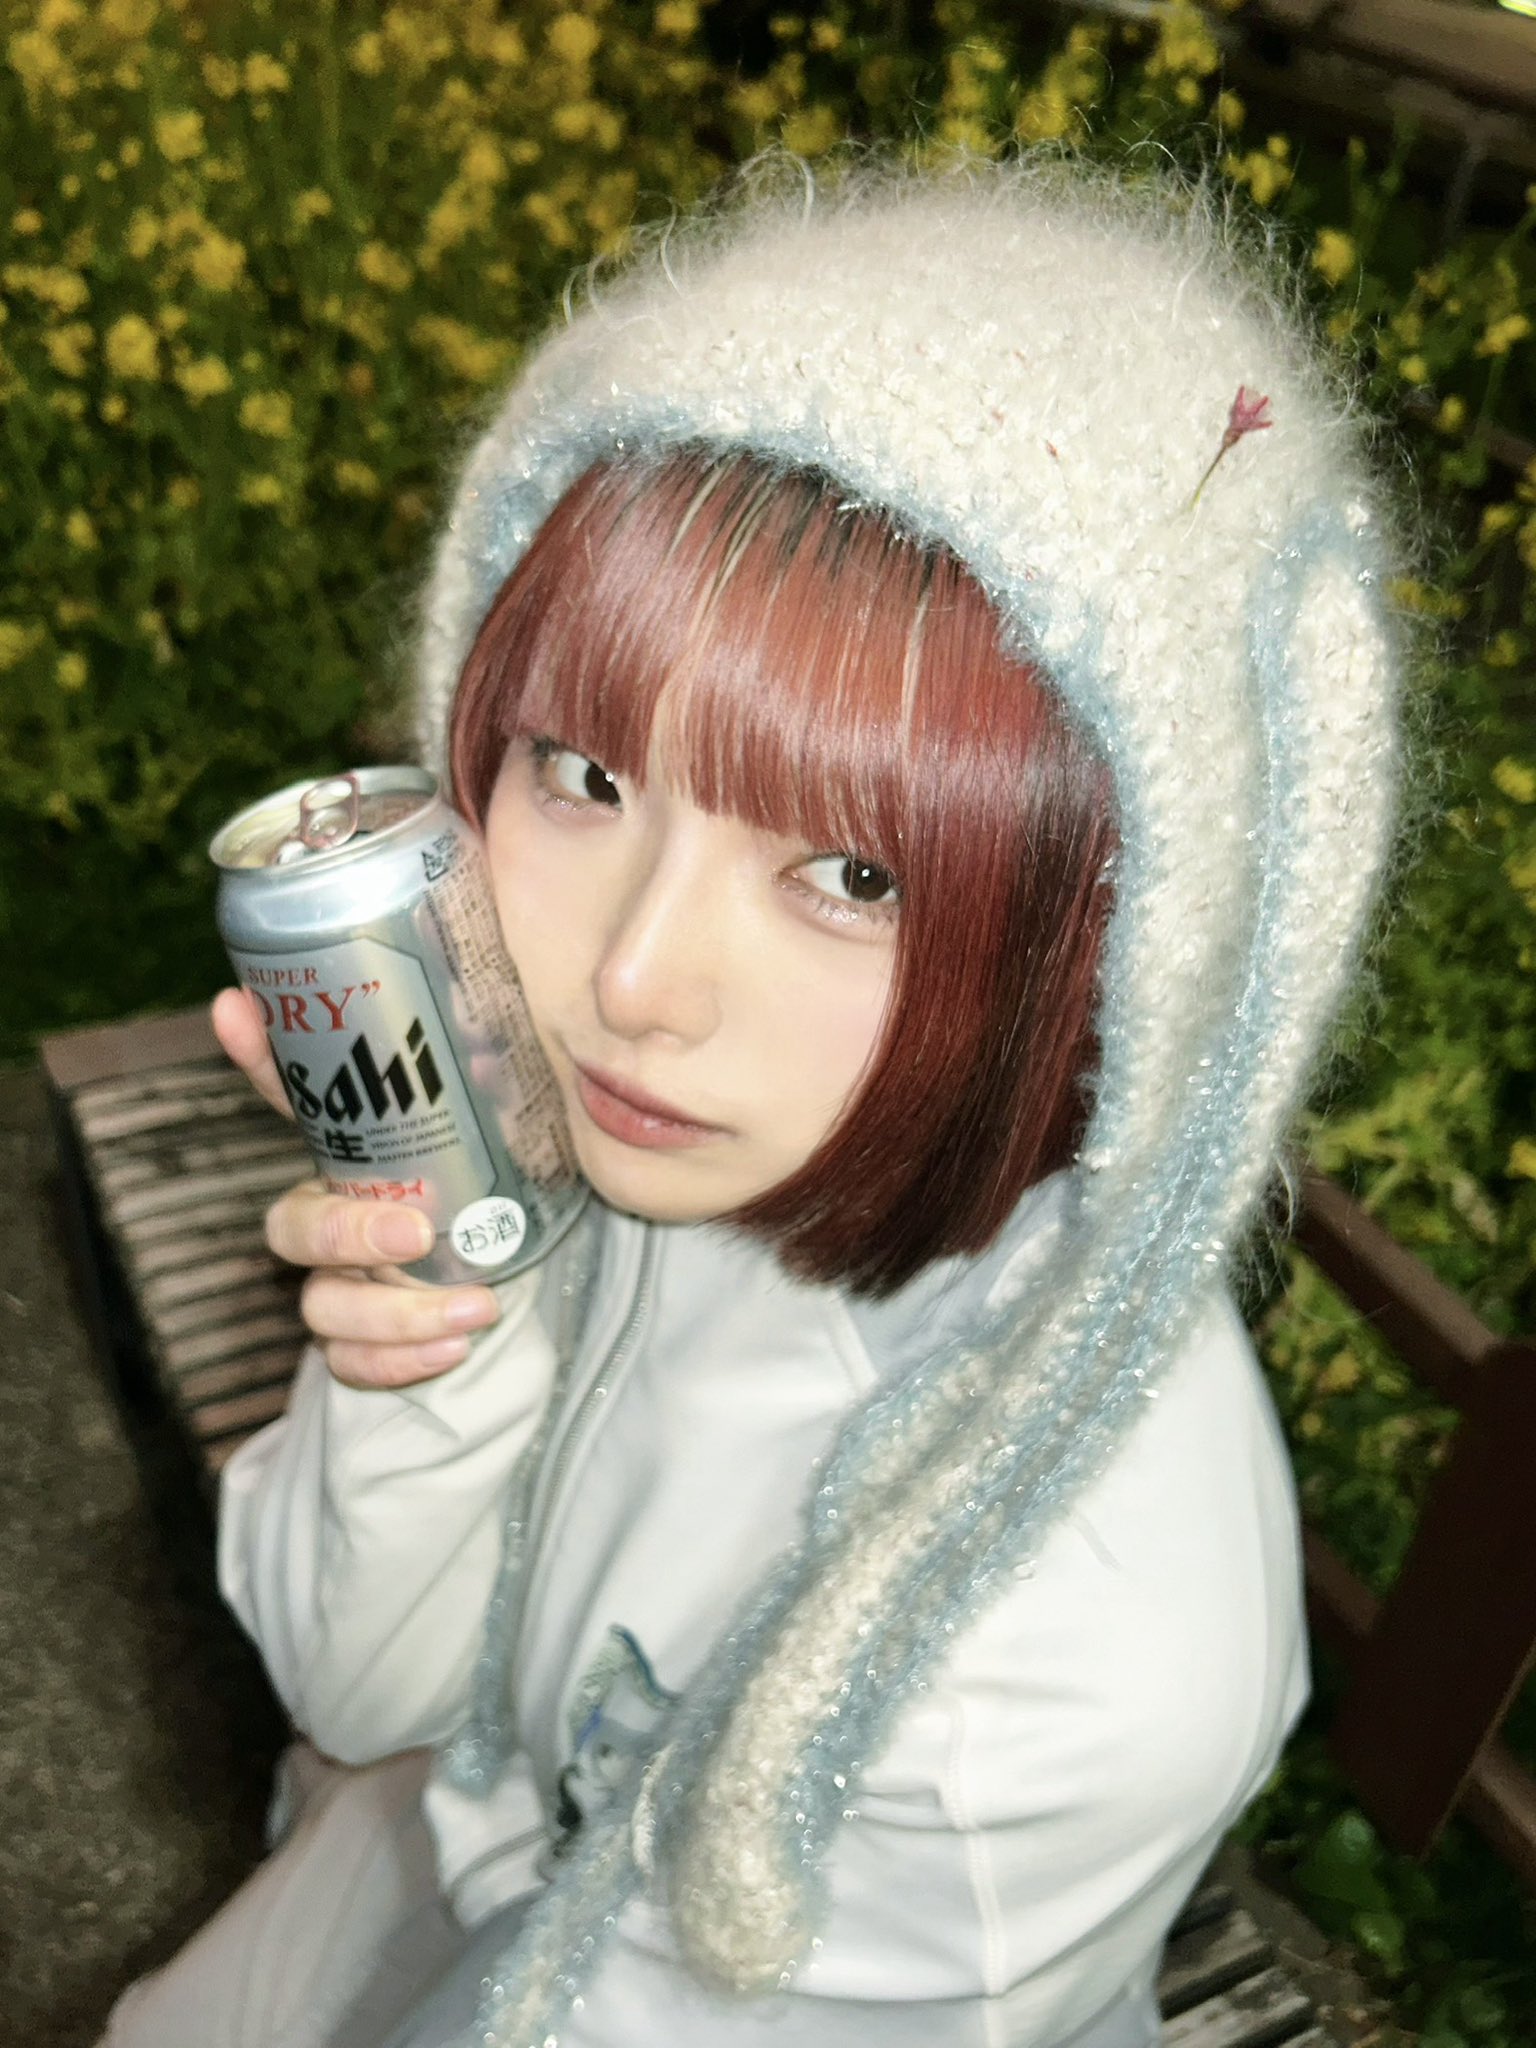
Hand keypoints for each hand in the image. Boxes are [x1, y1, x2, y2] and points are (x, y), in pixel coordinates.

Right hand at [210, 989, 501, 1387]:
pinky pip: (349, 1362)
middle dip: (344, 1232)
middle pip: (291, 1226)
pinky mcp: (358, 1342)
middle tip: (416, 1232)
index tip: (233, 1009)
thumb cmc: (494, 1192)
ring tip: (478, 1307)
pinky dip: (398, 1361)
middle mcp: (329, 1215)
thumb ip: (488, 1099)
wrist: (509, 1280)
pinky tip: (455, 1347)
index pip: (294, 1096)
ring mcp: (337, 1283)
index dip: (258, 1054)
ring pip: (323, 1306)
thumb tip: (487, 1056)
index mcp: (353, 1154)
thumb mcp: (500, 1138)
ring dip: (397, 1314)